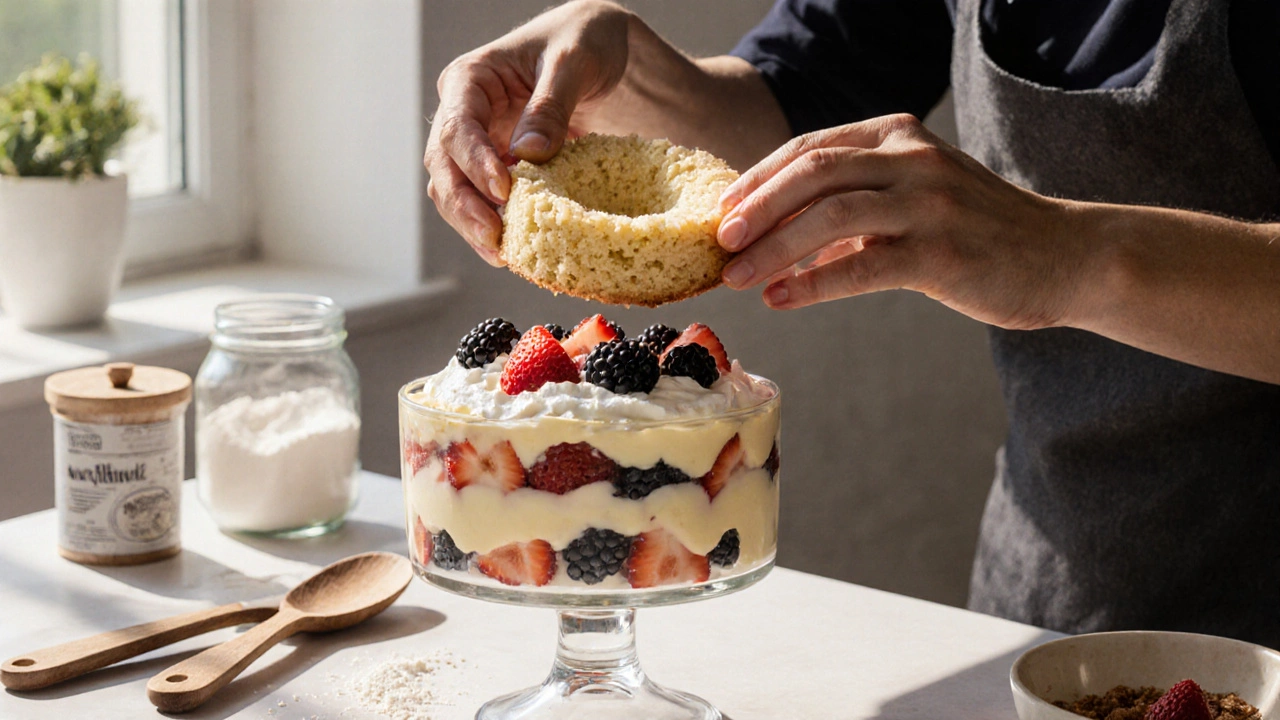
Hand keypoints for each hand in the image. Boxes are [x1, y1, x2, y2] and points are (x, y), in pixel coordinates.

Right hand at [425, 1, 630, 264]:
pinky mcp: (496, 170)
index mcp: (471, 80)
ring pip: (455, 192)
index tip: (503, 190)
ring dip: (472, 225)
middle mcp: (464, 114)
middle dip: (465, 206)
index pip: (457, 126)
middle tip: (494, 238)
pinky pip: (484, 204)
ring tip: (502, 254)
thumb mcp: (574, 61)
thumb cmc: (585, 43)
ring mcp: (478, 145)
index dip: (474, 162)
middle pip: (444, 166)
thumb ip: (550, 104)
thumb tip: (528, 153)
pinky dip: (495, 228)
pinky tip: (515, 251)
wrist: (602, 53)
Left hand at [716, 114, 1089, 330]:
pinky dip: (813, 284)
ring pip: (830, 216)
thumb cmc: (976, 230)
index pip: (810, 148)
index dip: (759, 180)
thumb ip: (853, 203)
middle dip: (757, 208)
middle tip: (720, 242)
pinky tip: (782, 300)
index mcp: (899, 135)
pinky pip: (862, 266)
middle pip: (812, 173)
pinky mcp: (942, 253)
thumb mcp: (913, 195)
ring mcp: (929, 203)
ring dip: (774, 248)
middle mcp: (913, 159)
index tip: (724, 212)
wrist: (1064, 256)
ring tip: (737, 277)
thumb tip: (775, 237)